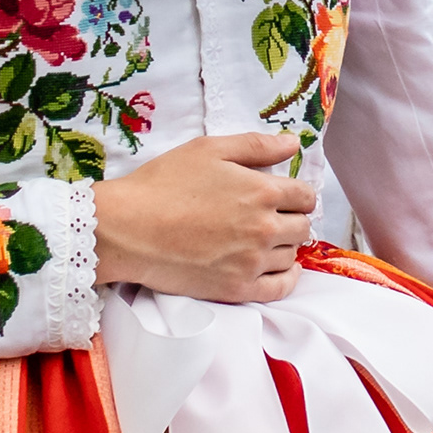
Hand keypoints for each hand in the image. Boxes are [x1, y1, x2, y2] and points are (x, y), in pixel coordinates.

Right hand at [92, 133, 312, 303]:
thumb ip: (256, 146)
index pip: (305, 195)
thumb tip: (293, 143)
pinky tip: (280, 268)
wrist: (127, 229)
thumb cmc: (163, 183)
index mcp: (262, 191)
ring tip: (264, 239)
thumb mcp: (209, 149)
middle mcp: (264, 228)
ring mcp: (252, 262)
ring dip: (284, 245)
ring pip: (291, 255)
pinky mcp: (237, 288)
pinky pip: (280, 288)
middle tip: (272, 216)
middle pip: (301, 226)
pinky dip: (287, 278)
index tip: (285, 196)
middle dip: (291, 218)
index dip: (297, 193)